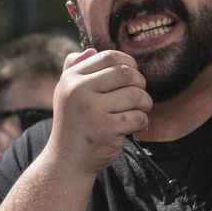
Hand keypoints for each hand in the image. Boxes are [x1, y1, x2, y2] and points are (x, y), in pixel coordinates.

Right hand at [49, 49, 150, 176]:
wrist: (67, 160)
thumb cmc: (73, 123)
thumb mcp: (67, 94)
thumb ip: (74, 69)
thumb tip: (91, 50)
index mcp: (71, 78)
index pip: (108, 57)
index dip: (127, 62)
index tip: (132, 75)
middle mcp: (78, 91)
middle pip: (126, 73)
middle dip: (140, 83)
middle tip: (139, 96)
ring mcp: (92, 110)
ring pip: (135, 95)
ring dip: (144, 103)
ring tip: (139, 110)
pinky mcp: (105, 129)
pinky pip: (137, 117)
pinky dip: (141, 122)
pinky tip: (133, 127)